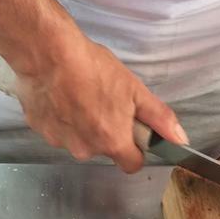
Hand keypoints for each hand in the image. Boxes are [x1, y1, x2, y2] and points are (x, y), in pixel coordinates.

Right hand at [13, 35, 187, 172]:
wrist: (49, 54)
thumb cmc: (92, 69)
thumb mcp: (135, 90)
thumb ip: (159, 118)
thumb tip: (180, 139)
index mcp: (112, 142)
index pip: (131, 164)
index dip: (135, 150)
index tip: (132, 132)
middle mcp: (85, 149)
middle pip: (103, 149)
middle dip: (105, 131)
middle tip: (103, 102)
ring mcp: (59, 140)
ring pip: (77, 139)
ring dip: (80, 124)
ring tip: (80, 95)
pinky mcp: (39, 128)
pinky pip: (56, 129)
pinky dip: (60, 116)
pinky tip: (61, 94)